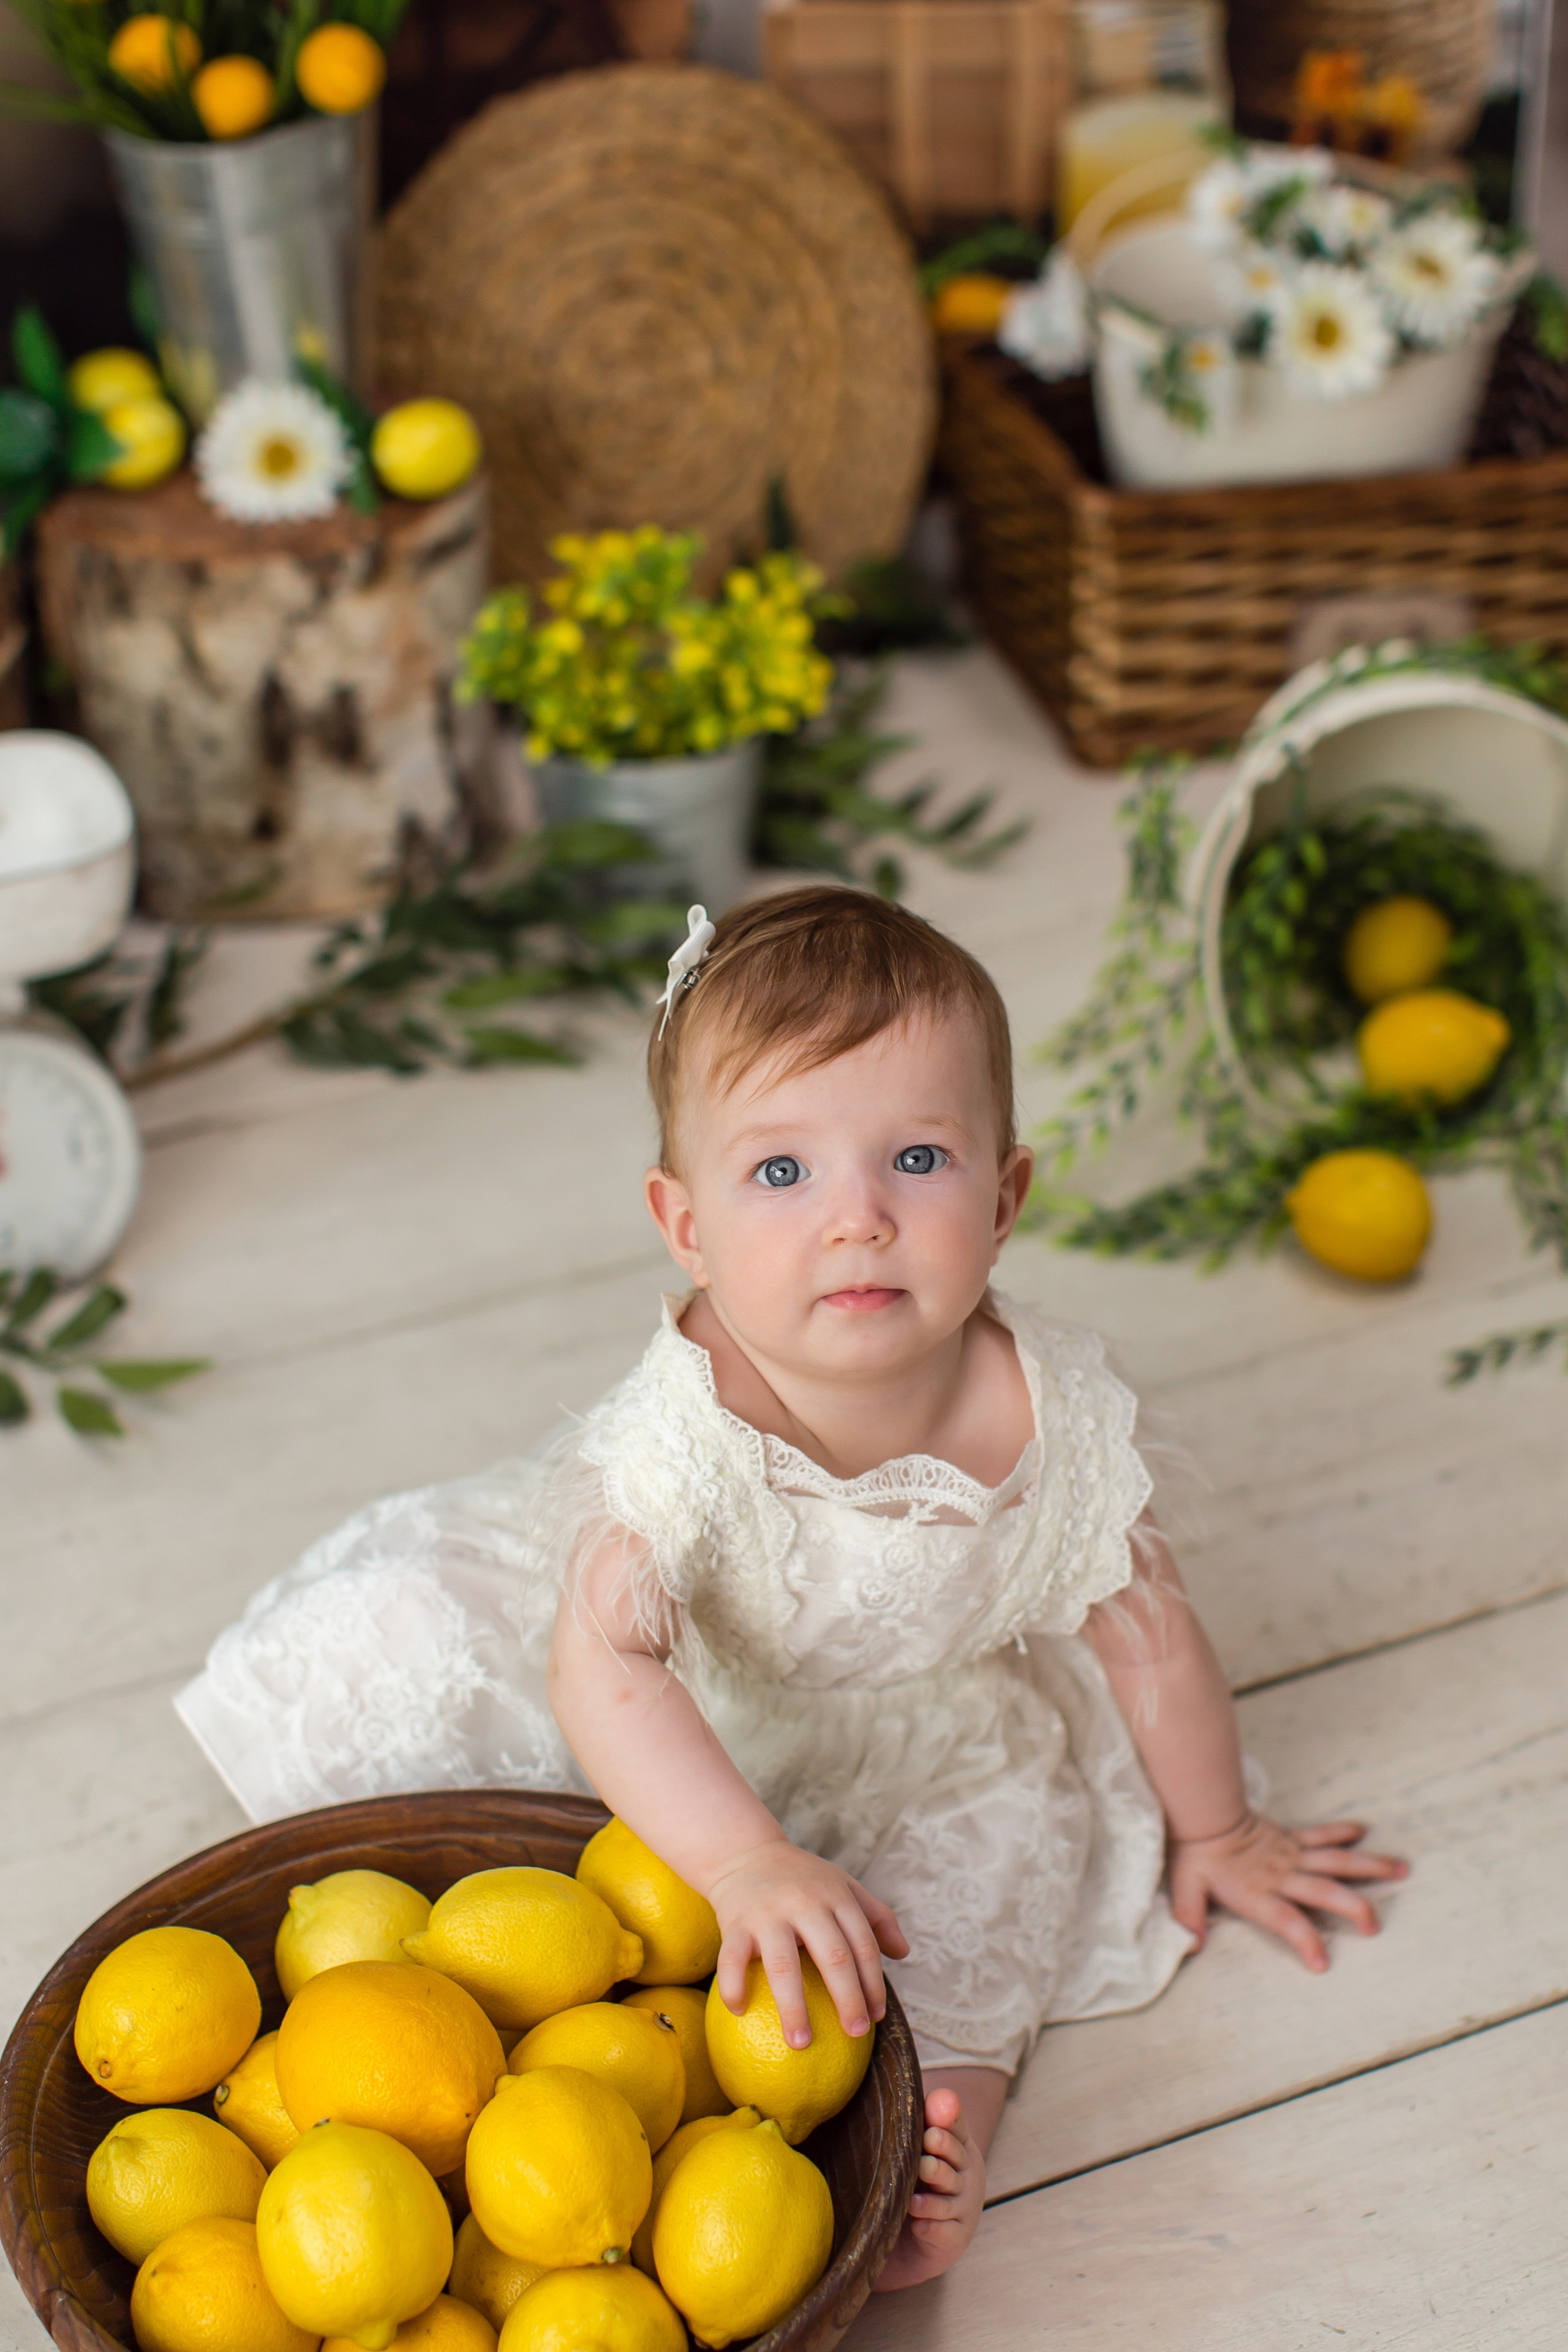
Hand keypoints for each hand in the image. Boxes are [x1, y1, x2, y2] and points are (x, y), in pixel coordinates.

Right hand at [708, 1837, 908, 2044]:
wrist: (744, 1853)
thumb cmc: (801, 1879)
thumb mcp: (842, 1886)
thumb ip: (875, 1916)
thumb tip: (903, 1953)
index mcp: (834, 1896)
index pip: (862, 1943)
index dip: (873, 1982)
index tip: (876, 2016)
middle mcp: (804, 1903)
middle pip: (833, 1956)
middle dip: (848, 1999)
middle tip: (855, 2033)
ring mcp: (768, 1914)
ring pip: (784, 1965)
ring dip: (794, 2008)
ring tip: (801, 2043)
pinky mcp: (735, 1923)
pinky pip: (732, 1960)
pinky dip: (734, 1987)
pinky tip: (740, 2012)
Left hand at [870, 2090, 985, 2292]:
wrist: (929, 2226)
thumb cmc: (923, 2172)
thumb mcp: (925, 2142)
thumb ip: (932, 2116)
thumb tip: (941, 2096)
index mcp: (959, 2145)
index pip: (957, 2131)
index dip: (946, 2132)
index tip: (930, 2134)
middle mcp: (965, 2175)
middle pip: (954, 2165)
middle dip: (938, 2164)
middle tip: (922, 2164)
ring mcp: (963, 2208)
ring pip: (947, 2201)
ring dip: (930, 2201)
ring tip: (912, 2201)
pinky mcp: (955, 2237)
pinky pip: (946, 2233)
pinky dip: (932, 2229)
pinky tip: (918, 2226)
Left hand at [1170, 1811, 1408, 1972]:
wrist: (1203, 1812)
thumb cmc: (1196, 1854)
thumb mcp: (1186, 1887)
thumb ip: (1189, 1916)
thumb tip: (1190, 1945)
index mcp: (1258, 1892)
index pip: (1287, 1920)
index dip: (1305, 1941)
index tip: (1322, 1964)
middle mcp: (1282, 1875)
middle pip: (1323, 1891)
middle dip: (1352, 1908)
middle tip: (1376, 1926)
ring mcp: (1291, 1855)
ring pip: (1335, 1861)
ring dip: (1368, 1867)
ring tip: (1401, 1870)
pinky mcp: (1291, 1838)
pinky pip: (1320, 1835)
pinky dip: (1341, 1832)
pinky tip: (1362, 1832)